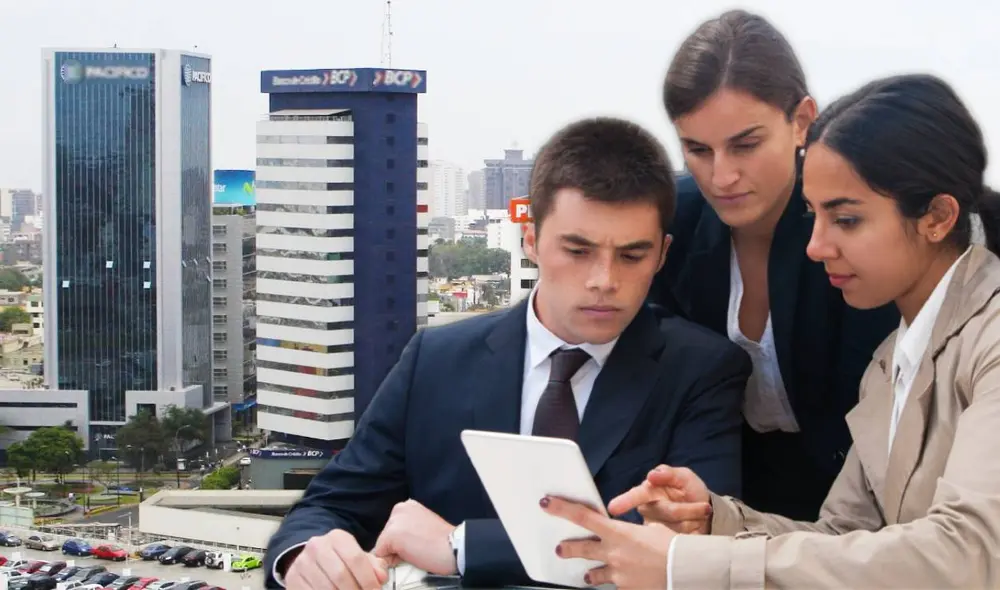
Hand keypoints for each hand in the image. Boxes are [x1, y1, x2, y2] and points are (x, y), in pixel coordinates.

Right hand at [285, 529, 389, 589]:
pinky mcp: (293, 579)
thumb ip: (374, 566)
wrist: (312, 562)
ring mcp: (302, 563)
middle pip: (341, 575)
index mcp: (337, 538)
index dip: (368, 580)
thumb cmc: (340, 561)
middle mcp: (317, 546)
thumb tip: (381, 577)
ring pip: (326, 587)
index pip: (356, 559)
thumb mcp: (358, 558)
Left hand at [373, 499, 457, 574]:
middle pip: (386, 535)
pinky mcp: (391, 535)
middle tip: (417, 548)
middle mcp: (398, 508)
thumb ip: (408, 528)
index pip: (393, 528)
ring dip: (395, 553)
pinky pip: (381, 554)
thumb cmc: (443, 541)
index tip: (418, 543)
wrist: (454, 547)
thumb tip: (396, 543)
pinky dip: (392, 561)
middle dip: (396, 546)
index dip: (402, 541)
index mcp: (407, 505)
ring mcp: (394, 521)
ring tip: (415, 552)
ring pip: (383, 545)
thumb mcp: (423, 525)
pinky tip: (410, 556)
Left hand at [541, 495, 674, 589]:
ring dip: (590, 574)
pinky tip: (625, 583)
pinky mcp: (624, 589)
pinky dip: (618, 584)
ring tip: (587, 576)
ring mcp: (617, 574)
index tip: (547, 503)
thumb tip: (631, 536)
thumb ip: (633, 533)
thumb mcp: (651, 531)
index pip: (582, 517)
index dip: (561, 509)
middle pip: (580, 549)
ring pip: (594, 574)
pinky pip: (616, 587)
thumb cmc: (672, 547)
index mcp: (618, 532)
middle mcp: (612, 552)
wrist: (684, 570)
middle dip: (567, 549)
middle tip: (559, 548)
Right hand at [608, 465, 711, 533]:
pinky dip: (694, 529)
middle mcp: (648, 511)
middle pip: (664, 512)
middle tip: (704, 507)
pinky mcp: (665, 543)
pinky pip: (679, 538)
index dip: (624, 502)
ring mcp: (656, 529)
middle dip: (686, 509)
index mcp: (648, 492)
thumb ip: (669, 473)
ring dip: (693, 518)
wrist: (707, 513)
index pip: (635, 496)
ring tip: (702, 513)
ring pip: (674, 525)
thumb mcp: (684, 477)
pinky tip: (697, 524)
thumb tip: (651, 475)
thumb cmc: (690, 491)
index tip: (613, 508)